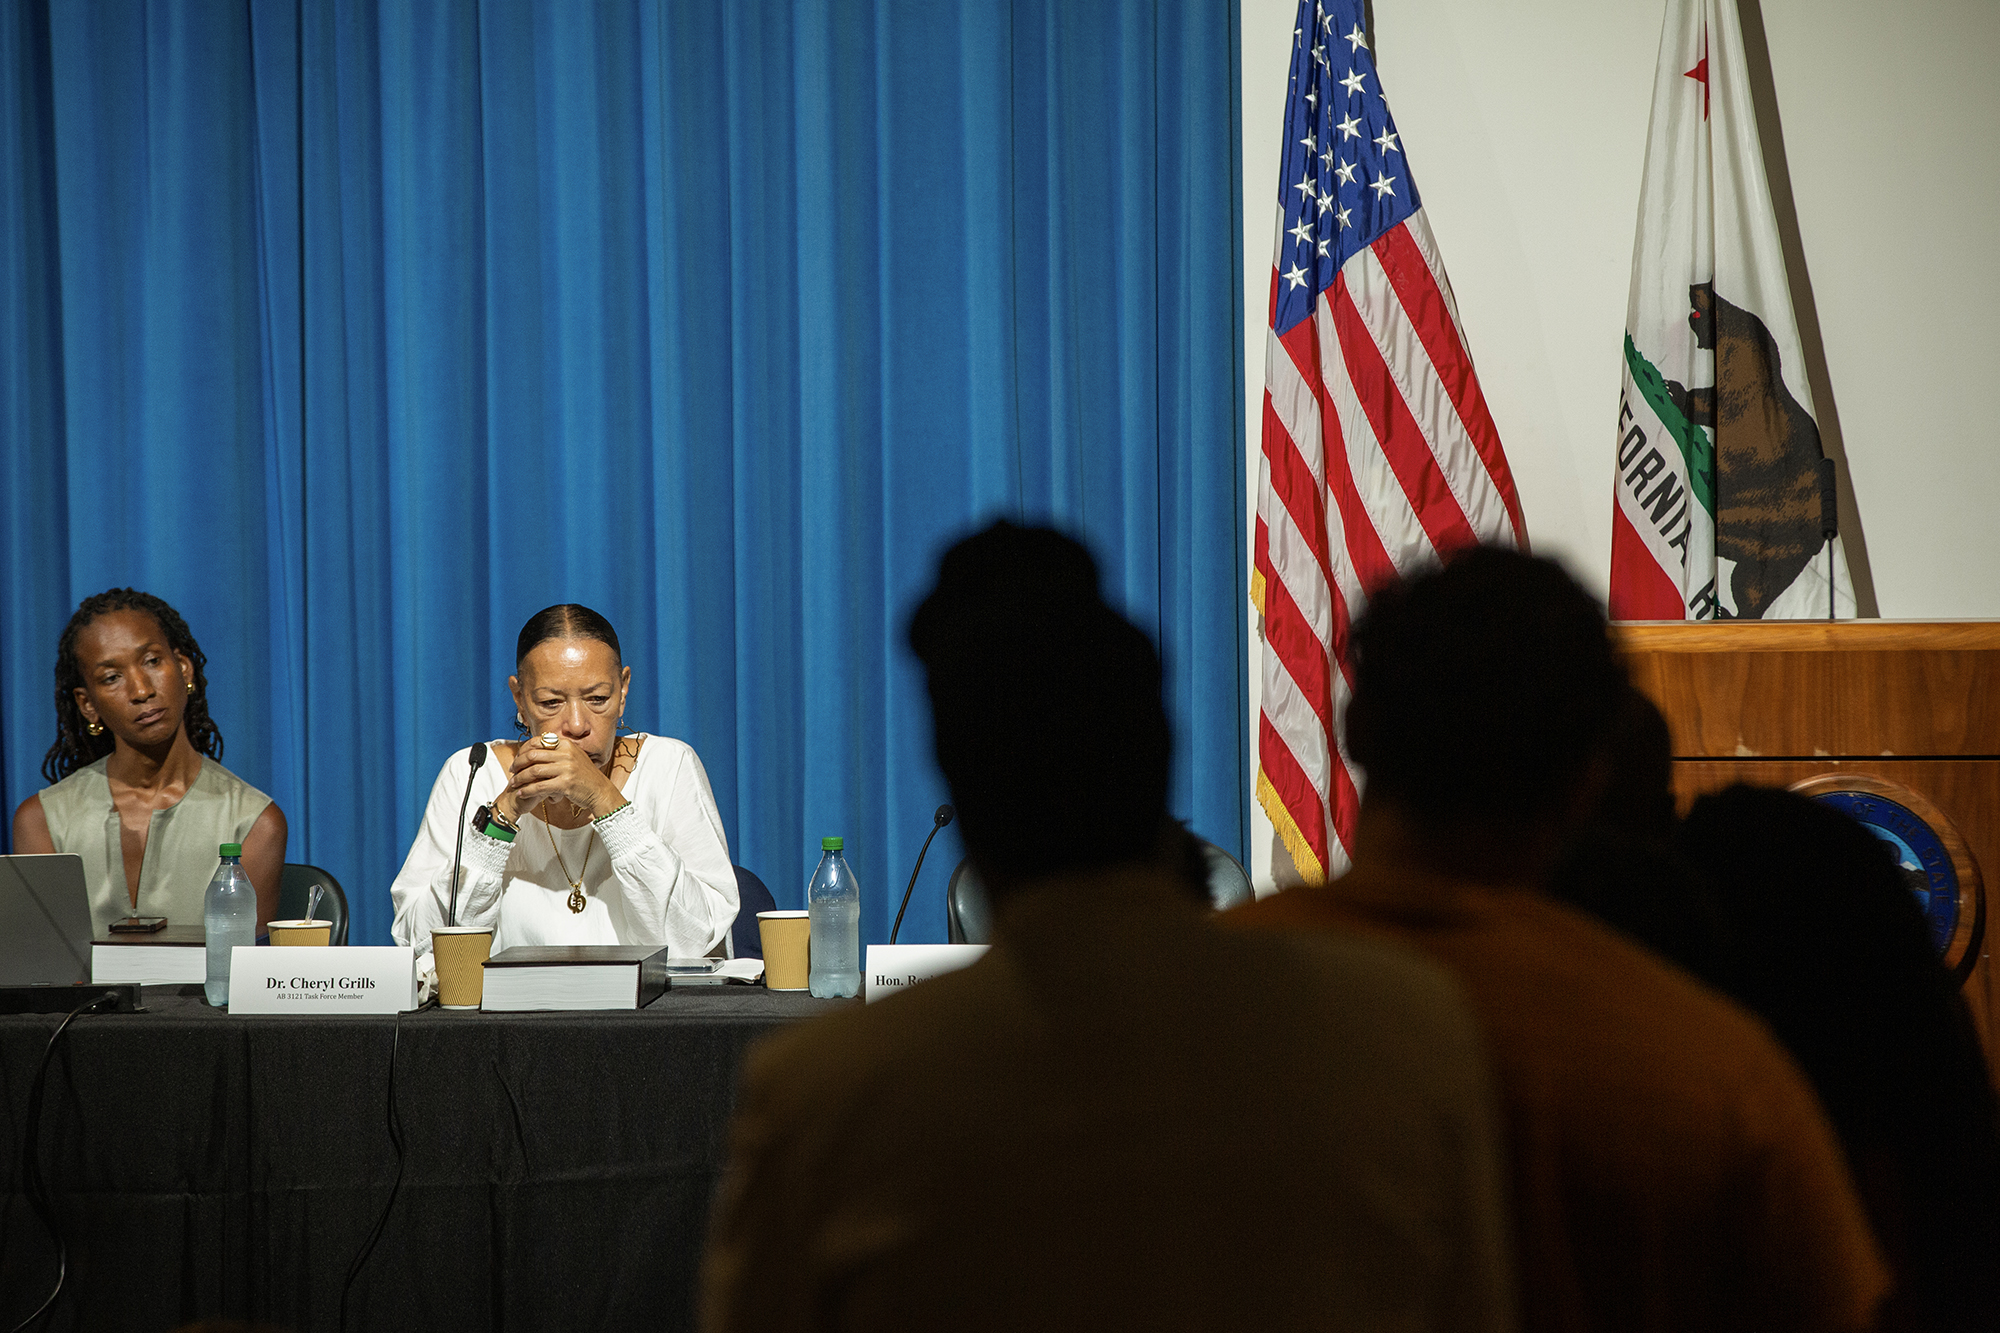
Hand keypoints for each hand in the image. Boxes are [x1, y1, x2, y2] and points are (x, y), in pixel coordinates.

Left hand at [505, 735, 622, 820]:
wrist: (599, 791)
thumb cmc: (585, 775)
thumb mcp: (574, 757)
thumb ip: (558, 751)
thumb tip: (538, 747)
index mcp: (566, 745)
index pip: (538, 742)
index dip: (524, 750)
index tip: (517, 758)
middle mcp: (566, 754)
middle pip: (533, 755)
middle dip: (518, 763)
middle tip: (512, 770)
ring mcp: (566, 769)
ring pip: (534, 771)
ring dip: (520, 778)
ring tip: (514, 783)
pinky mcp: (565, 784)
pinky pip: (540, 787)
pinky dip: (528, 790)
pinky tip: (522, 793)